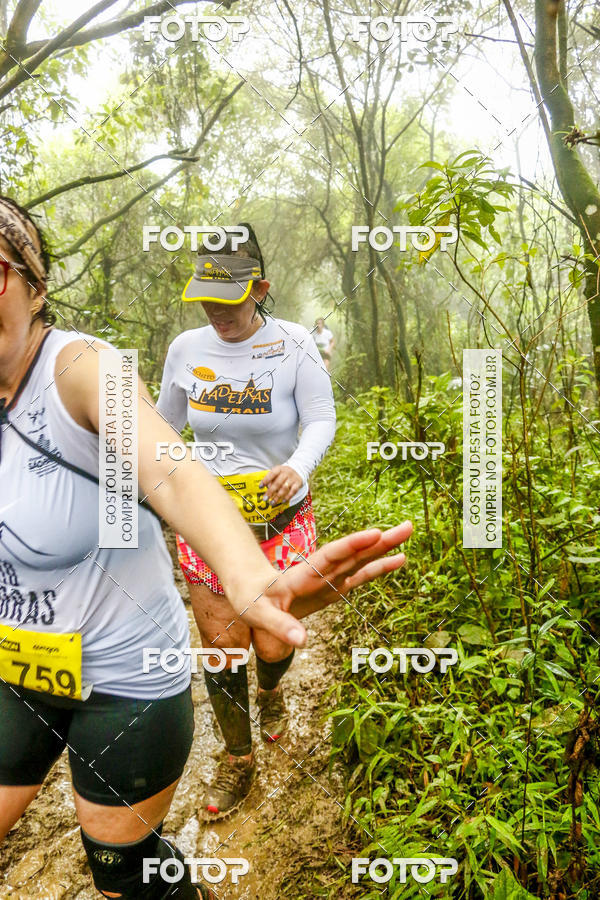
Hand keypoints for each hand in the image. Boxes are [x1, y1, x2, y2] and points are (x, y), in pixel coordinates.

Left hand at [230, 521, 412, 645]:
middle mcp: (319, 572)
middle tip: (407, 526)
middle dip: (379, 541)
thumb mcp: (257, 614)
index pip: (330, 557)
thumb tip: (303, 641)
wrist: (249, 589)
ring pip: (360, 561)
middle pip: (353, 554)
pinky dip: (378, 568)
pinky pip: (359, 576)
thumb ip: (279, 626)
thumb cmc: (250, 599)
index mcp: (302, 575)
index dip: (352, 545)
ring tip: (407, 533)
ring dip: (383, 549)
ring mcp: (329, 579)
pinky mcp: (332, 588)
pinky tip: (398, 560)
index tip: (374, 533)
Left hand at [260, 464, 302, 504]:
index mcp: (279, 469)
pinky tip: (283, 501)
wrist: (298, 471)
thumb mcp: (277, 472)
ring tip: (272, 502)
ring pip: (284, 488)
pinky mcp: (298, 484)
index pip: (272, 474)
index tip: (260, 487)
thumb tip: (267, 487)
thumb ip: (271, 479)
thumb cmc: (284, 473)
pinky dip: (288, 497)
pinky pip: (293, 491)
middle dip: (270, 491)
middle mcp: (286, 472)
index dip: (266, 480)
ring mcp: (293, 478)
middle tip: (265, 498)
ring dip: (278, 496)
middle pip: (278, 483)